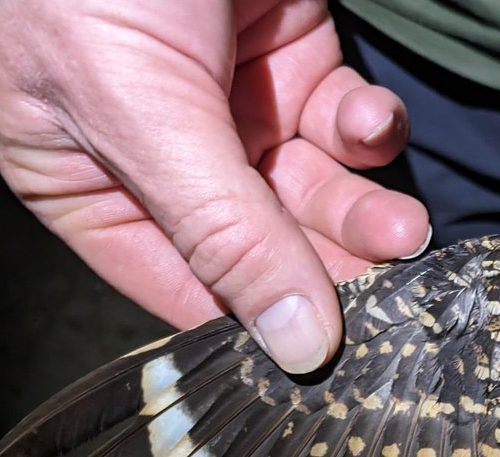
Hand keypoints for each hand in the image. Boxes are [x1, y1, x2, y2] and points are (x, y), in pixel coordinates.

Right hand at [0, 0, 430, 371]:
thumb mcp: (144, 114)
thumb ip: (224, 234)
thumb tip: (297, 348)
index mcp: (95, 187)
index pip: (189, 288)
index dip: (261, 319)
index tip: (333, 348)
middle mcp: (168, 161)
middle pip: (267, 245)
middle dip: (331, 263)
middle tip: (392, 282)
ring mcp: (234, 112)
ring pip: (314, 192)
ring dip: (363, 210)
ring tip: (404, 225)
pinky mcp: (292, 63)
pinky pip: (340, 122)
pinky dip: (365, 127)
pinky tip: (371, 122)